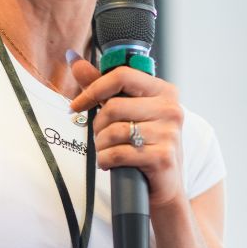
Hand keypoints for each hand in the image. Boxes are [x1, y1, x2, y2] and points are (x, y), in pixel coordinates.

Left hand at [68, 57, 185, 209]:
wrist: (165, 185)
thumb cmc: (145, 145)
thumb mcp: (128, 112)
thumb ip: (102, 87)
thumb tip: (75, 61)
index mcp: (164, 91)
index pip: (122, 76)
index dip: (93, 89)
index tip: (77, 104)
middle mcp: (171, 109)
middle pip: (114, 106)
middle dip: (97, 125)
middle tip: (100, 136)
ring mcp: (169, 133)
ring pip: (113, 132)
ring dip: (101, 145)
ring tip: (107, 150)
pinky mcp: (162, 157)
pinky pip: (118, 153)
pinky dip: (105, 160)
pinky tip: (110, 163)